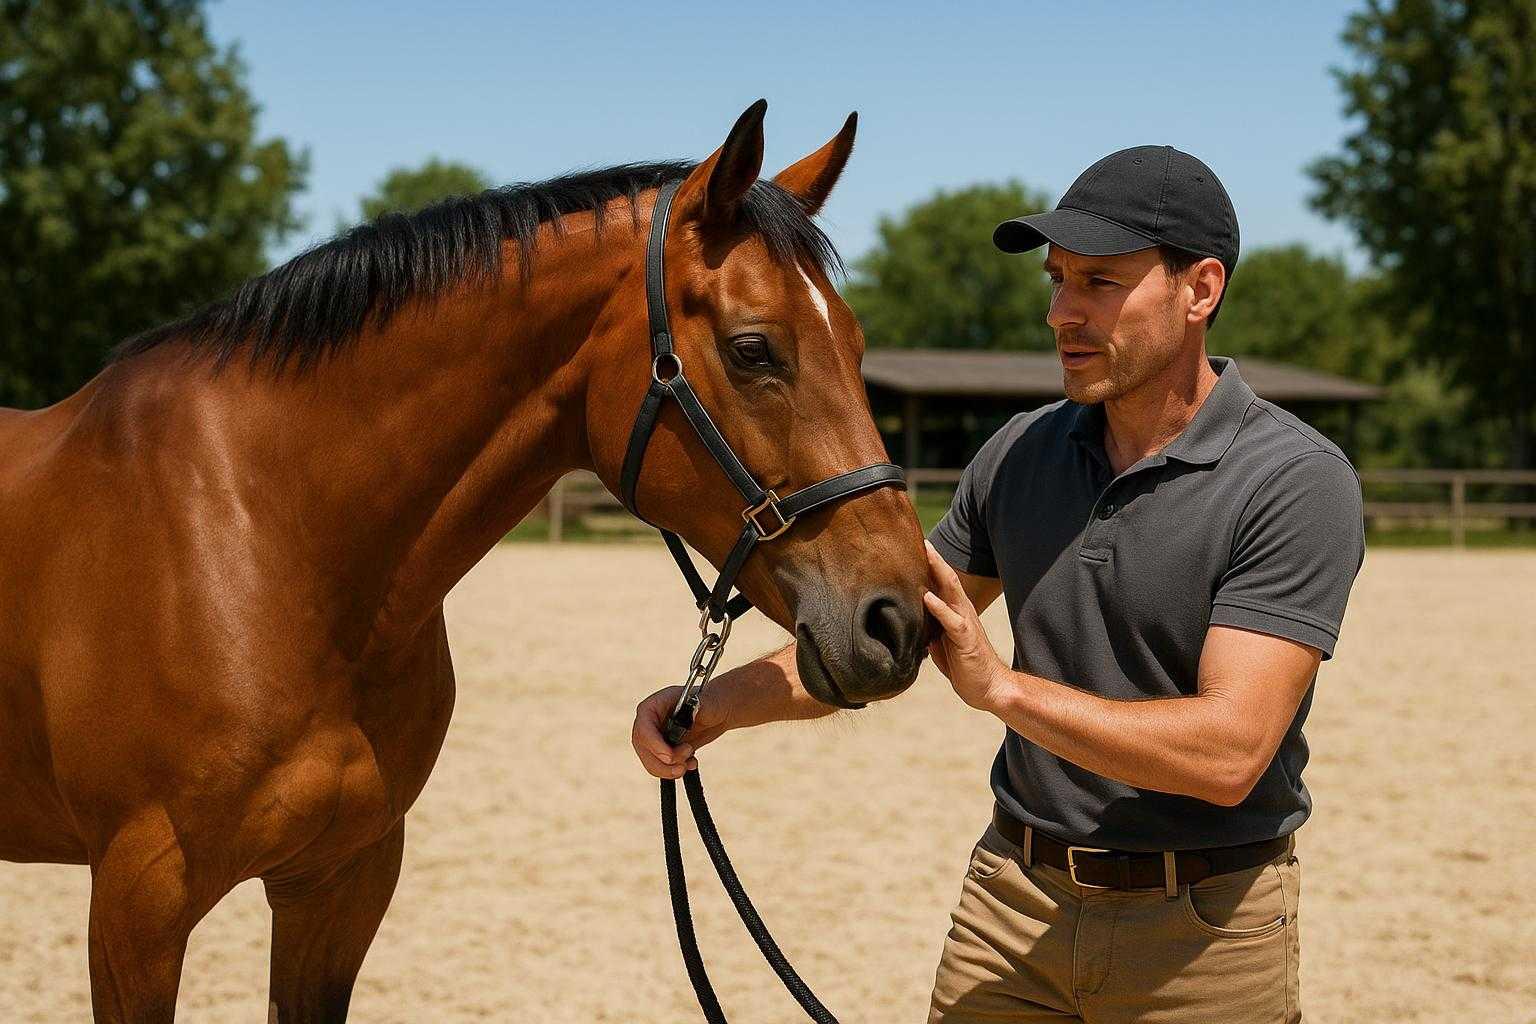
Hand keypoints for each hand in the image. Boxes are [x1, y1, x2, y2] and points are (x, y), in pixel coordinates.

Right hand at [631, 684, 730, 778]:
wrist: (718, 712)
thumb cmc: (712, 701)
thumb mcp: (708, 701)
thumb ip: (698, 707)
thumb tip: (691, 714)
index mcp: (654, 705)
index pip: (643, 728)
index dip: (654, 745)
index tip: (670, 757)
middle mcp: (649, 723)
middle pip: (644, 749)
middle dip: (664, 763)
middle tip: (684, 764)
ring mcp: (654, 738)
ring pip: (651, 763)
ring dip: (670, 770)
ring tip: (690, 762)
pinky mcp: (663, 751)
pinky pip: (661, 768)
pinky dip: (675, 771)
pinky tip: (691, 763)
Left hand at [922, 541, 1008, 712]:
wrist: (988, 688)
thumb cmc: (964, 665)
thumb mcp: (941, 643)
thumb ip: (929, 627)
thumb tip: (911, 618)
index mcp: (955, 612)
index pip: (940, 583)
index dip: (929, 566)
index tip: (914, 547)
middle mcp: (962, 612)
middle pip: (947, 579)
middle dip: (934, 559)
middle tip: (921, 540)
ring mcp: (965, 623)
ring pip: (952, 592)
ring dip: (938, 572)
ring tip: (926, 554)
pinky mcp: (966, 639)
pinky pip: (952, 621)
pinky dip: (939, 608)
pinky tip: (927, 597)